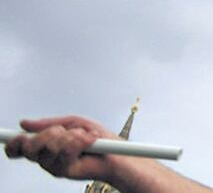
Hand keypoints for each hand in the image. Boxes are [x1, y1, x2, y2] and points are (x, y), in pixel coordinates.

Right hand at [4, 116, 119, 182]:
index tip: (18, 136)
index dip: (13, 144)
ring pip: (50, 147)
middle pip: (29, 147)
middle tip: (64, 131)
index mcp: (44, 147)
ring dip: (70, 136)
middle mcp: (45, 159)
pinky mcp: (65, 171)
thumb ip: (49, 123)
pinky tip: (91, 140)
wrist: (117, 151)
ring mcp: (53, 166)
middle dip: (49, 133)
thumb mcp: (73, 123)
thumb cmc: (97, 137)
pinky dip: (81, 140)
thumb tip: (23, 123)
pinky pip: (66, 151)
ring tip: (84, 136)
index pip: (18, 150)